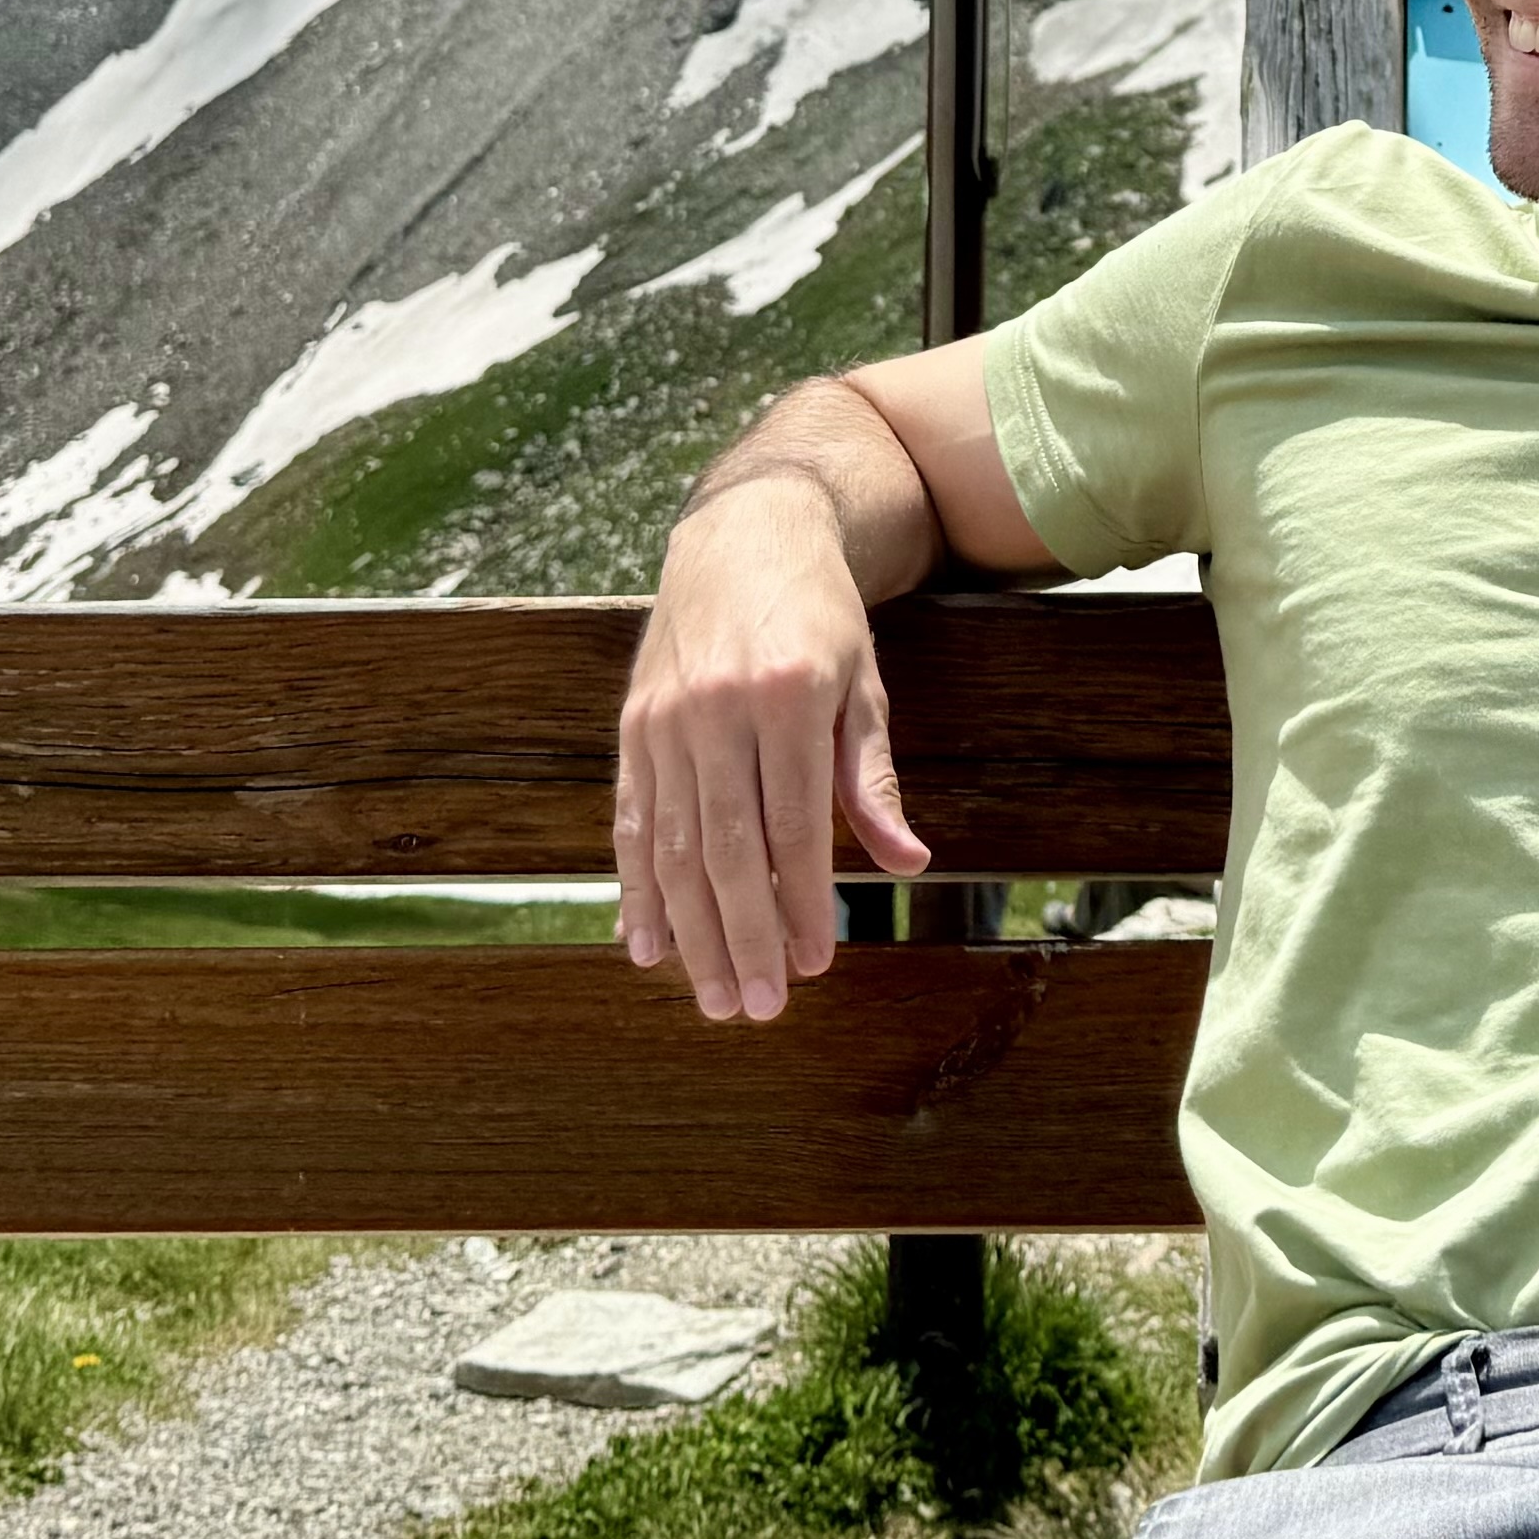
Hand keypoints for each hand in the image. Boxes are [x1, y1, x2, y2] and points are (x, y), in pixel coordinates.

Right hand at [615, 474, 934, 1020]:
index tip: (814, 965)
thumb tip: (908, 863)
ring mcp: (666, 718)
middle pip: (726, 849)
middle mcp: (718, 709)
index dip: (801, 903)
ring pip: (672, 846)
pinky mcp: (633, 725)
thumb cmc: (819, 616)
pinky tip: (645, 945)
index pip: (793, 826)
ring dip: (692, 931)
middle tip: (758, 1006)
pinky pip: (630, 821)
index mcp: (788, 696)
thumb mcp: (863, 683)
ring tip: (712, 997)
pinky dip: (635, 889)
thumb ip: (871, 778)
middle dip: (743, 936)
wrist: (744, 532)